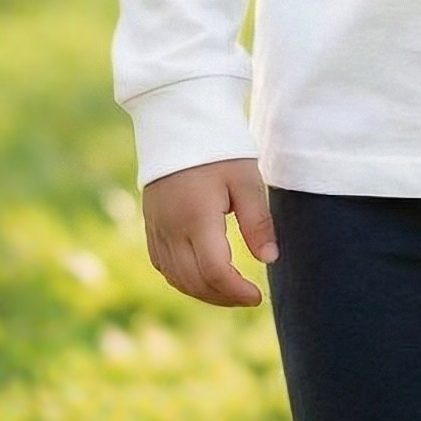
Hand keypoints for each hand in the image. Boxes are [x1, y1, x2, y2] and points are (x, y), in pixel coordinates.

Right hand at [141, 157, 277, 306]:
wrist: (178, 123)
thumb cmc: (219, 149)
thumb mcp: (246, 180)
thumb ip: (258, 222)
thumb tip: (269, 259)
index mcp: (197, 217)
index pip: (215, 272)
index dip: (236, 291)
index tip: (257, 296)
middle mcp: (171, 228)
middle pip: (194, 281)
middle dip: (223, 297)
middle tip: (248, 297)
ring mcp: (156, 227)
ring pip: (176, 277)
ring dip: (203, 292)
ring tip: (230, 291)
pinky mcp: (150, 224)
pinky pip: (162, 264)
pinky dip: (182, 279)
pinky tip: (202, 277)